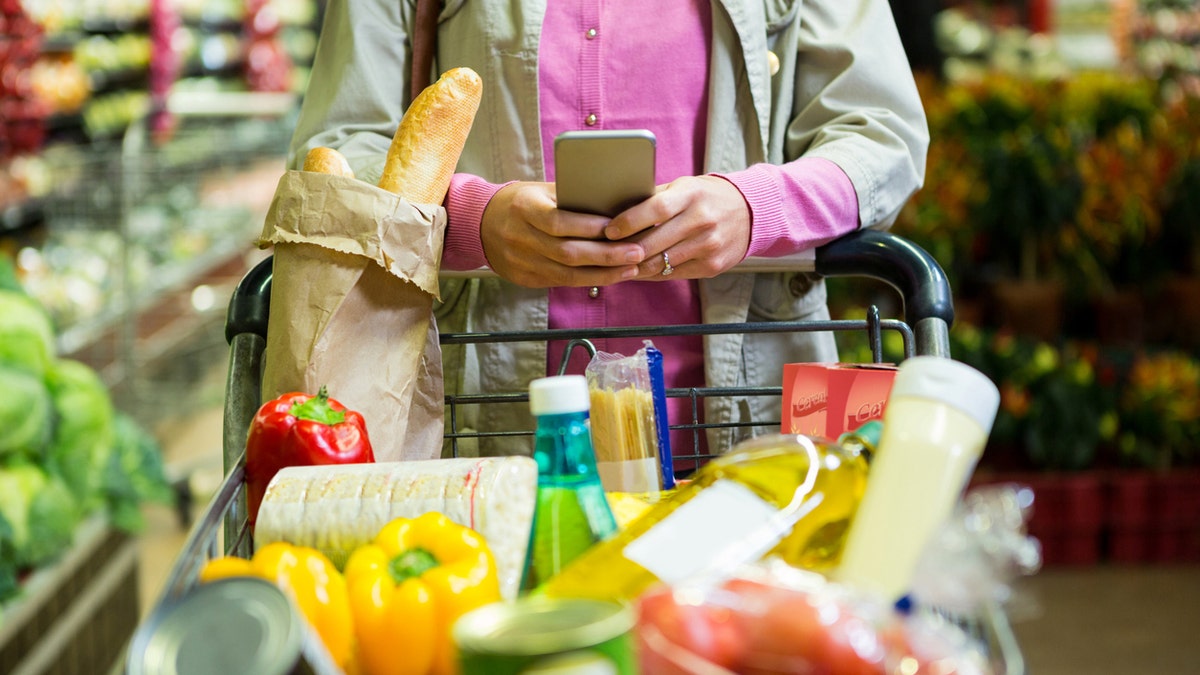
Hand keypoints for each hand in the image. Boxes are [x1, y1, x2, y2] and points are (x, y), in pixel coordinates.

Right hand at [480, 182, 645, 287]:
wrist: (480, 224)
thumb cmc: (521, 202)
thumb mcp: (540, 191)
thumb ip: (570, 198)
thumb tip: (613, 205)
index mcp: (524, 208)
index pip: (558, 221)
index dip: (589, 227)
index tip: (618, 227)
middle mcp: (520, 237)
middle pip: (567, 252)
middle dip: (606, 255)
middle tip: (637, 253)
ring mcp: (520, 262)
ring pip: (567, 274)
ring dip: (603, 273)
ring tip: (631, 268)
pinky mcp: (525, 278)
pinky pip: (561, 282)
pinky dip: (588, 280)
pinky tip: (610, 276)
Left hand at [602, 175, 750, 279]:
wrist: (750, 212)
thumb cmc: (705, 197)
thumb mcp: (683, 187)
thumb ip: (654, 197)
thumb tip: (615, 209)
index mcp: (691, 195)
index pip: (655, 209)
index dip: (628, 222)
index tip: (609, 231)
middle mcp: (701, 220)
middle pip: (654, 242)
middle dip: (625, 251)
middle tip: (605, 253)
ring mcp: (708, 245)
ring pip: (661, 263)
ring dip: (635, 267)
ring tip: (616, 265)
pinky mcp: (712, 265)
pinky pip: (673, 274)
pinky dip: (653, 274)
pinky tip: (638, 271)